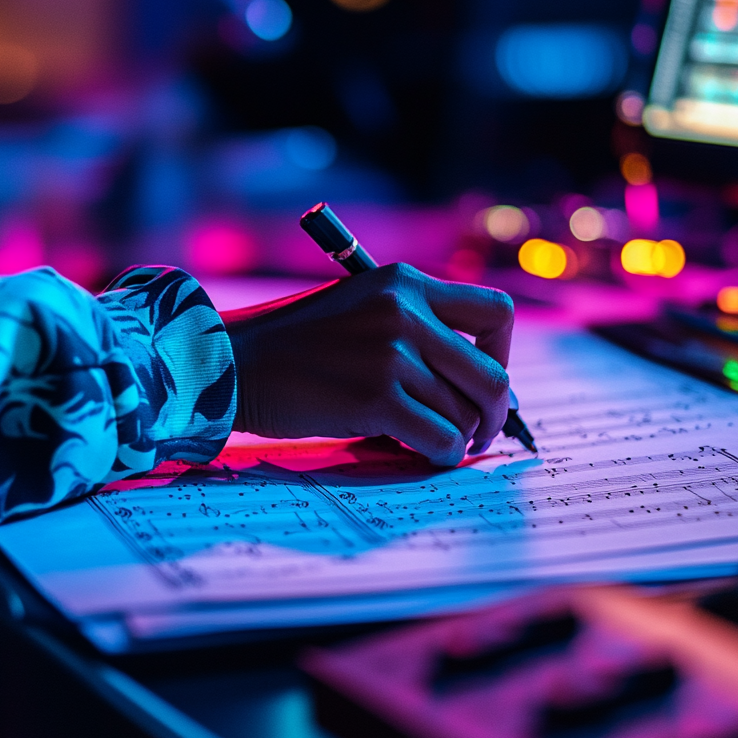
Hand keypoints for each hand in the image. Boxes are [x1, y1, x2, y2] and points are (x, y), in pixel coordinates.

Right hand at [220, 263, 513, 465]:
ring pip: (464, 413)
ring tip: (438, 441)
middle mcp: (405, 311)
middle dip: (493, 413)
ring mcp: (392, 354)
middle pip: (491, 375)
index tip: (481, 379)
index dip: (501, 353)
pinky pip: (441, 438)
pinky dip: (441, 454)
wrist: (236, 364)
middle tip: (479, 432)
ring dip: (459, 437)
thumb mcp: (361, 307)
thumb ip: (415, 326)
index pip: (496, 311)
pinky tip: (425, 454)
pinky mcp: (377, 396)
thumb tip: (476, 381)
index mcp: (406, 282)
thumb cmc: (297, 344)